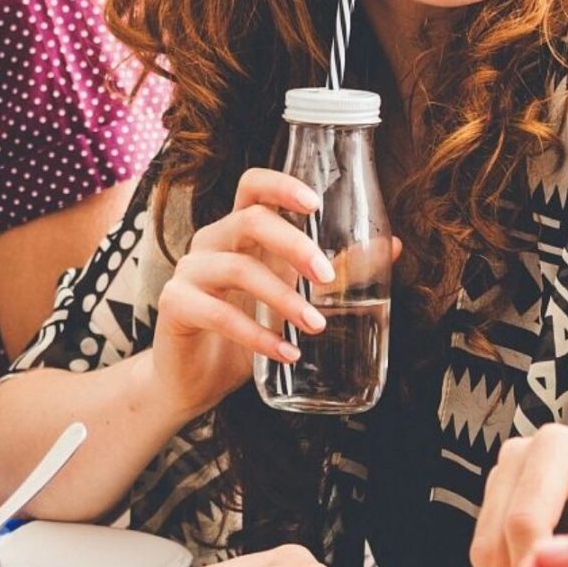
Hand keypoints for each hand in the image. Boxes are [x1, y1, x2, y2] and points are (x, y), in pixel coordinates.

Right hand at [152, 169, 335, 422]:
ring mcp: (189, 271)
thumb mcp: (293, 298)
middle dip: (295, 245)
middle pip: (250, 220)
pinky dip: (257, 336)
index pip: (252, 186)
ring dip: (284, 298)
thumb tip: (393, 248)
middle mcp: (211, 242)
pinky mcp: (175, 305)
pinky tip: (286, 352)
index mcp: (238, 231)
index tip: (315, 203)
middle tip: (327, 276)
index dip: (281, 186)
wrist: (194, 381)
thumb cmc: (244, 331)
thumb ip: (335, 273)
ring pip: (238, 268)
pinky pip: (218, 314)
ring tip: (315, 325)